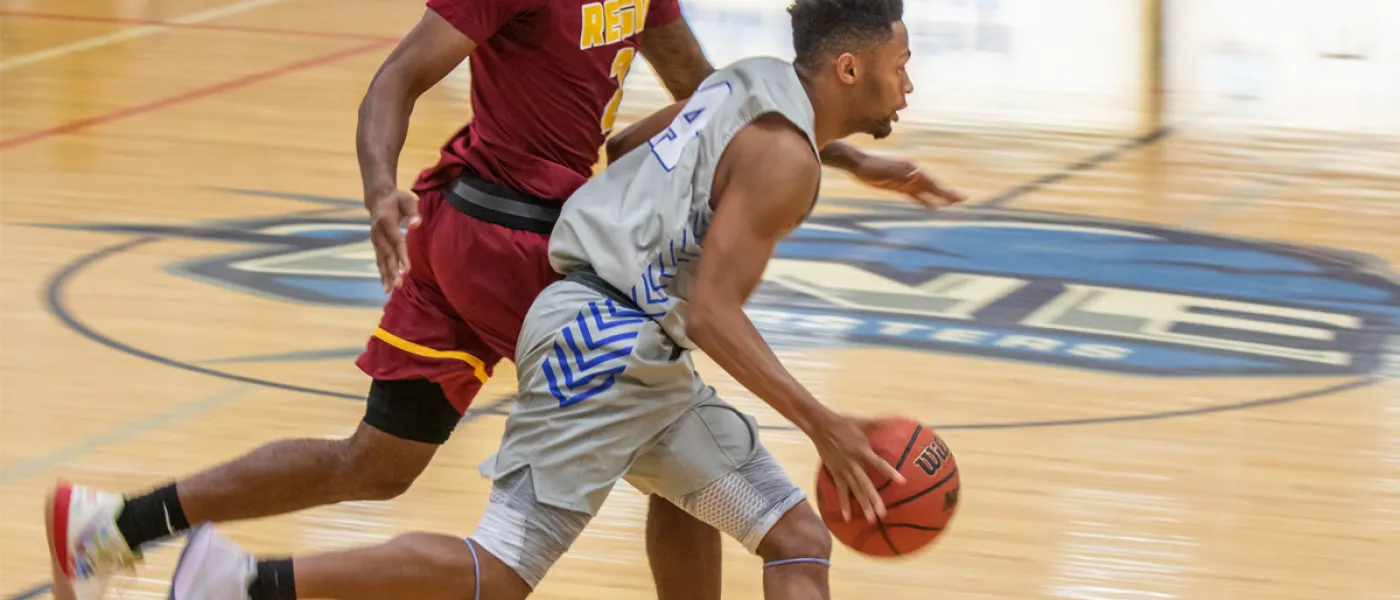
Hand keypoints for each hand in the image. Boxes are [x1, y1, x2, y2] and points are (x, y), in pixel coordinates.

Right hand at [367, 189, 420, 291]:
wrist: (379, 199)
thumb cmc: (397, 199)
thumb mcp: (407, 199)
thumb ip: (413, 212)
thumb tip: (416, 225)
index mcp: (385, 222)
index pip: (395, 241)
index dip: (402, 255)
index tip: (407, 269)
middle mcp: (377, 233)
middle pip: (387, 254)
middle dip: (392, 271)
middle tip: (398, 285)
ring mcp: (375, 240)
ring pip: (381, 260)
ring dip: (385, 275)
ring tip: (390, 290)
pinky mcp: (376, 245)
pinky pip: (379, 261)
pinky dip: (382, 273)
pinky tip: (386, 286)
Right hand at [807, 412, 904, 522]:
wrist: (821, 426)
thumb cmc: (845, 423)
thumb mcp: (864, 422)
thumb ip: (881, 423)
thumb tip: (897, 418)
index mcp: (862, 451)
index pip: (879, 464)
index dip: (890, 473)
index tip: (903, 482)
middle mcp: (853, 464)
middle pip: (865, 485)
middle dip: (874, 500)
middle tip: (883, 514)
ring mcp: (844, 471)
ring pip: (855, 492)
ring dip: (862, 506)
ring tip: (871, 520)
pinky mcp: (836, 474)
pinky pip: (841, 492)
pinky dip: (844, 505)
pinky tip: (847, 518)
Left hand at [850, 155, 966, 210]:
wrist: (858, 164)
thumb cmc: (871, 168)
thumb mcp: (885, 172)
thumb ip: (902, 174)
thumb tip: (919, 174)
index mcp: (911, 170)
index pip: (931, 183)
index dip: (944, 191)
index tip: (957, 197)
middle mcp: (912, 174)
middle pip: (933, 186)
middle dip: (947, 193)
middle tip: (963, 199)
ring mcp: (907, 180)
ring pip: (927, 191)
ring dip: (939, 197)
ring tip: (952, 204)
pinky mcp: (900, 186)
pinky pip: (915, 196)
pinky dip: (925, 201)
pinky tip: (932, 207)